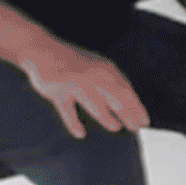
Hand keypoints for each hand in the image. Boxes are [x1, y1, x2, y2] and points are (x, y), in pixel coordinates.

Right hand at [17, 40, 149, 137]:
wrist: (40, 51)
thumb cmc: (73, 65)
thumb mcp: (95, 69)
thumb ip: (110, 85)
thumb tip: (129, 107)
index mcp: (104, 69)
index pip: (126, 91)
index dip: (136, 107)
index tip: (145, 121)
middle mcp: (92, 75)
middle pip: (114, 97)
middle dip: (127, 113)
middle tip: (136, 128)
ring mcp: (74, 84)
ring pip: (94, 102)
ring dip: (105, 116)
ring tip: (115, 127)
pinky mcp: (57, 92)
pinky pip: (67, 110)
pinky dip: (74, 123)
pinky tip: (81, 134)